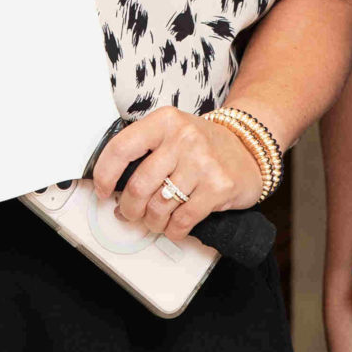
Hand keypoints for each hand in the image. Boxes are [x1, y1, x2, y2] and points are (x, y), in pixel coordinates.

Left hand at [90, 107, 263, 237]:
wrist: (249, 149)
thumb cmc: (203, 145)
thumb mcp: (172, 133)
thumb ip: (144, 152)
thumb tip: (112, 187)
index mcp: (165, 121)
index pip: (121, 148)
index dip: (104, 175)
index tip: (102, 190)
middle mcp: (184, 138)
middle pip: (139, 185)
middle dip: (129, 208)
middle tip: (130, 213)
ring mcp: (203, 163)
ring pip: (159, 207)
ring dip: (152, 222)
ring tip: (154, 220)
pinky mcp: (218, 187)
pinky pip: (182, 220)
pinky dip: (173, 231)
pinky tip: (173, 227)